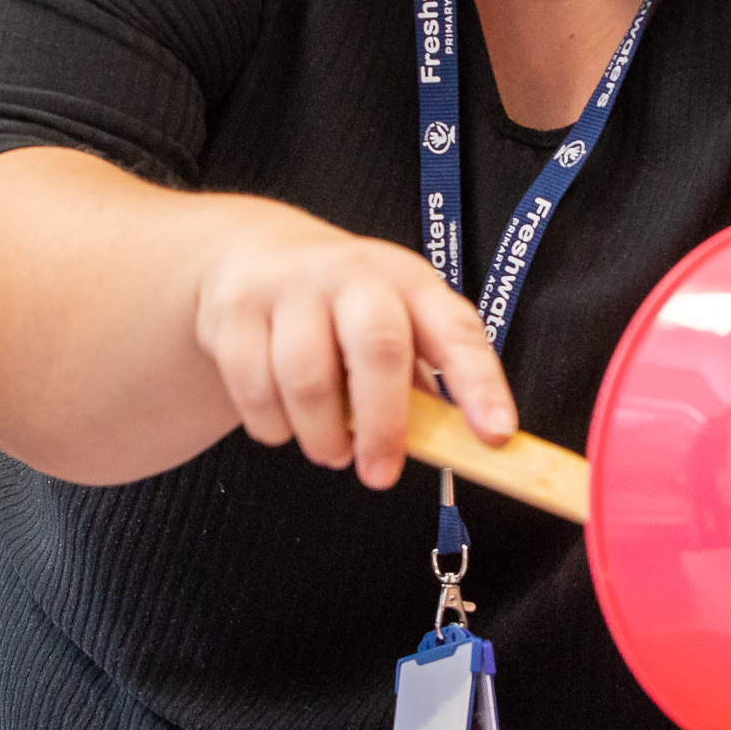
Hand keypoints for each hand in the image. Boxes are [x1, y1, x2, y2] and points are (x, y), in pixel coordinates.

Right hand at [191, 206, 513, 490]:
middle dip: (384, 425)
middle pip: (379, 349)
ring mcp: (290, 288)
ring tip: (330, 450)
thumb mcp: (395, 325)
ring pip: (307, 379)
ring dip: (321, 435)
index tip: (495, 436)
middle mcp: (354, 275)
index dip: (480, 385)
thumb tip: (460, 449)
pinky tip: (284, 422)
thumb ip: (424, 385)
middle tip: (381, 474)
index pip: (456, 332)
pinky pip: (254, 389)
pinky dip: (272, 426)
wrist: (254, 255)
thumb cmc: (342, 307)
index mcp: (409, 283)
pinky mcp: (234, 312)